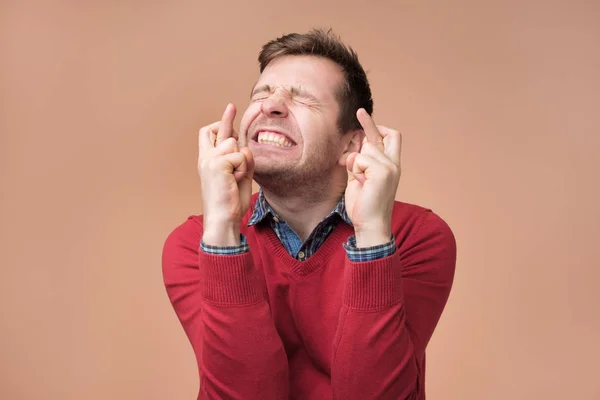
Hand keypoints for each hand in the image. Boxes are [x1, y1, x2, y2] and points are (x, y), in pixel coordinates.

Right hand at [198, 103, 254, 245]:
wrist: (223, 219)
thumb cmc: (231, 202)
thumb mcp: (241, 176)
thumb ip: (242, 160)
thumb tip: (245, 147)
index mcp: (208, 161)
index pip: (210, 133)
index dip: (222, 122)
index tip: (231, 108)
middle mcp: (205, 157)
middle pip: (223, 132)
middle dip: (231, 129)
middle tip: (232, 113)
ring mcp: (209, 159)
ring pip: (236, 145)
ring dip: (242, 162)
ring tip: (235, 179)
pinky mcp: (217, 163)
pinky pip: (240, 156)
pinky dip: (243, 169)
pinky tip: (234, 181)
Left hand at [345, 108, 401, 246]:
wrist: (370, 225)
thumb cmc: (364, 205)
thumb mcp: (361, 178)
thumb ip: (361, 162)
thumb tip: (356, 145)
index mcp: (391, 166)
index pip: (391, 139)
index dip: (378, 129)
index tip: (365, 120)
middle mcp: (394, 164)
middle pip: (386, 135)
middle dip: (369, 123)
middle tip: (360, 111)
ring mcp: (390, 167)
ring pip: (365, 149)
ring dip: (355, 162)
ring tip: (358, 179)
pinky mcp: (383, 171)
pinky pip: (360, 158)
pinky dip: (354, 168)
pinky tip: (359, 181)